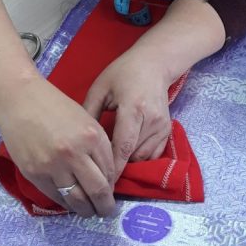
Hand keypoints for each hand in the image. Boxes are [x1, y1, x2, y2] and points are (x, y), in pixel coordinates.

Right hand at [0, 75, 115, 217]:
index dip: (112, 186)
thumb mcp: (86, 120)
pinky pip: (55, 196)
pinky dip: (66, 203)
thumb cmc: (54, 106)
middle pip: (97, 191)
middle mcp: (74, 154)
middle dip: (105, 206)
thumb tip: (106, 176)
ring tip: (89, 212)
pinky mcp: (35, 174)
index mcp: (92, 137)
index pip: (110, 172)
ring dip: (86, 210)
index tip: (111, 192)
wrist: (19, 101)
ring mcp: (53, 166)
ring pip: (76, 200)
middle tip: (106, 211)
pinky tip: (70, 203)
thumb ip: (98, 146)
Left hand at [84, 49, 171, 182]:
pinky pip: (152, 155)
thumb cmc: (122, 73)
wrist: (154, 64)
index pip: (123, 146)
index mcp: (133, 108)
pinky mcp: (167, 131)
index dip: (112, 167)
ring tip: (110, 162)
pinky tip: (125, 154)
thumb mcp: (100, 89)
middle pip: (133, 155)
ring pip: (143, 158)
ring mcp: (162, 127)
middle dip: (116, 167)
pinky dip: (138, 158)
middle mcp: (152, 120)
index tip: (99, 181)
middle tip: (98, 173)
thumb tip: (78, 142)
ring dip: (127, 162)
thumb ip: (89, 114)